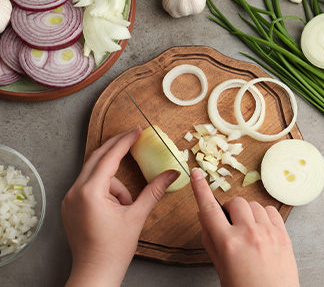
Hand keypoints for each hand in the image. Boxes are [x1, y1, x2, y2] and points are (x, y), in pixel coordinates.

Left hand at [62, 128, 179, 286]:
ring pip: (95, 174)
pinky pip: (89, 185)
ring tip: (125, 206)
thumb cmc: (114, 249)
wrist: (95, 273)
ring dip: (114, 182)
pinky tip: (114, 207)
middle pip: (97, 158)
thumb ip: (154, 191)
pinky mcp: (70, 205)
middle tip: (132, 138)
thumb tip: (172, 175)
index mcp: (90, 192)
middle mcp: (75, 191)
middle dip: (116, 148)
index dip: (125, 142)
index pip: (109, 157)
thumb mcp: (137, 217)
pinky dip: (104, 189)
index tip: (136, 131)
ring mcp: (70, 198)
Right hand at [190, 169, 299, 286]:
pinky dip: (262, 215)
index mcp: (228, 244)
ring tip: (247, 229)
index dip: (200, 189)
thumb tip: (204, 217)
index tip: (196, 174)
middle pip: (235, 202)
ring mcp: (268, 232)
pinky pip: (270, 210)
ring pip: (253, 204)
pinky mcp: (283, 234)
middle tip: (231, 225)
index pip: (209, 209)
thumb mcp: (220, 268)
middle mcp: (248, 234)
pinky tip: (260, 228)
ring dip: (246, 213)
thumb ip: (210, 240)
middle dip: (229, 210)